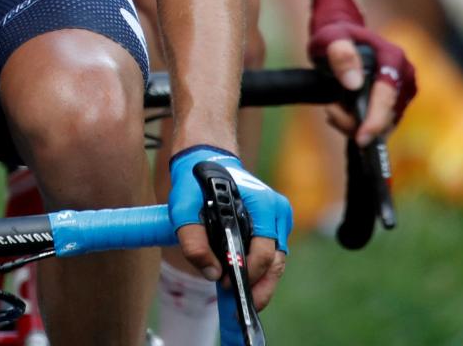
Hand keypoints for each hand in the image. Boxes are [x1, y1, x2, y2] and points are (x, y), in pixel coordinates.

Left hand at [168, 146, 291, 309]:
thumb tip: (212, 274)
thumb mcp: (183, 207)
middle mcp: (278, 212)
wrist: (205, 158)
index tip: (227, 286)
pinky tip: (242, 279)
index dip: (247, 274)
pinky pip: (270, 253)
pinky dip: (258, 269)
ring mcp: (279, 218)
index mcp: (264, 205)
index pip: (264, 252)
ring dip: (259, 281)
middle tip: (238, 305)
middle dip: (258, 287)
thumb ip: (193, 242)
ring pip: (276, 261)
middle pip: (276, 262)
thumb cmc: (195, 181)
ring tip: (239, 297)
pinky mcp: (274, 224)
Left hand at [307, 0, 415, 143]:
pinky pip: (380, 122)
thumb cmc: (335, 36)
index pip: (387, 94)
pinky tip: (340, 112)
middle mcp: (405, 75)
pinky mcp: (396, 102)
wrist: (341, 38)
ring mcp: (403, 90)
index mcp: (393, 57)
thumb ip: (340, 54)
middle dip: (357, 122)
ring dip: (354, 123)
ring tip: (332, 108)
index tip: (361, 136)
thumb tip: (354, 83)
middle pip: (387, 114)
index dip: (375, 119)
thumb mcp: (330, 38)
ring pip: (384, 123)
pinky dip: (358, 123)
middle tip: (330, 110)